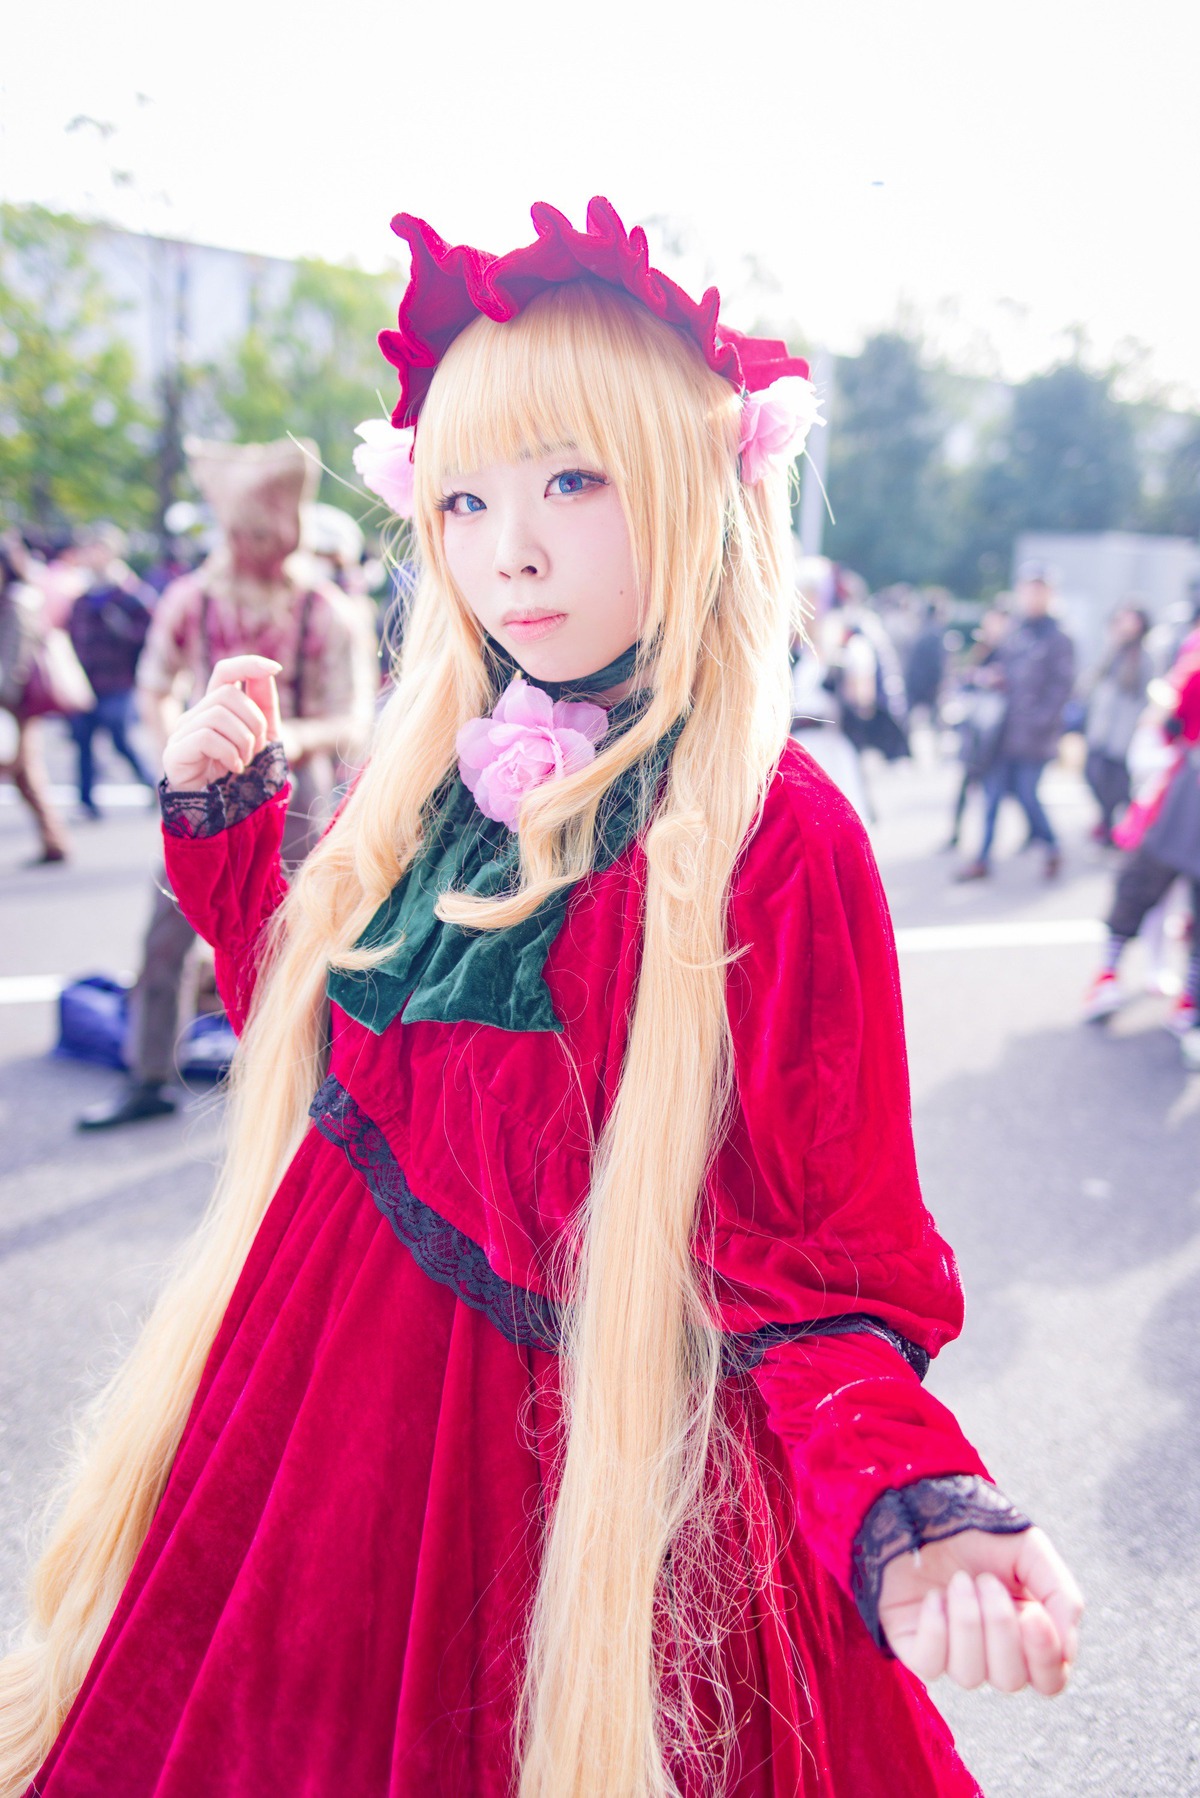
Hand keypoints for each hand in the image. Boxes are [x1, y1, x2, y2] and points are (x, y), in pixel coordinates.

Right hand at [161, 655, 282, 791]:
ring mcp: (182, 733)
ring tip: (245, 761)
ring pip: (218, 714)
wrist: (223, 815)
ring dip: (243, 740)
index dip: (247, 664)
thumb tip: (267, 670)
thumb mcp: (263, 737)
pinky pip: (206, 737)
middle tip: (257, 749)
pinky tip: (234, 768)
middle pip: (227, 694)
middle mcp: (195, 716)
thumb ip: (264, 705)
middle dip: (254, 721)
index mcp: (215, 710)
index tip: (275, 667)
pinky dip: (229, 753)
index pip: (225, 671)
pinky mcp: (174, 753)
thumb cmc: (242, 776)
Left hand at [879, 1527, 1082, 1695]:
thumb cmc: (981, 1530)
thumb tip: (1068, 1651)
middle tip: (986, 1580)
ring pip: (969, 1676)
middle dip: (999, 1627)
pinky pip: (929, 1666)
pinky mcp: (914, 1646)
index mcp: (1027, 1632)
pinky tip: (934, 1597)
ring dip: (967, 1622)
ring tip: (959, 1581)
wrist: (926, 1505)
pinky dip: (935, 1629)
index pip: (1050, 1679)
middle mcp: (991, 1651)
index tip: (1033, 1615)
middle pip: (1010, 1681)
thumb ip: (1062, 1596)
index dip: (1044, 1657)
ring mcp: (951, 1651)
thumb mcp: (1032, 1550)